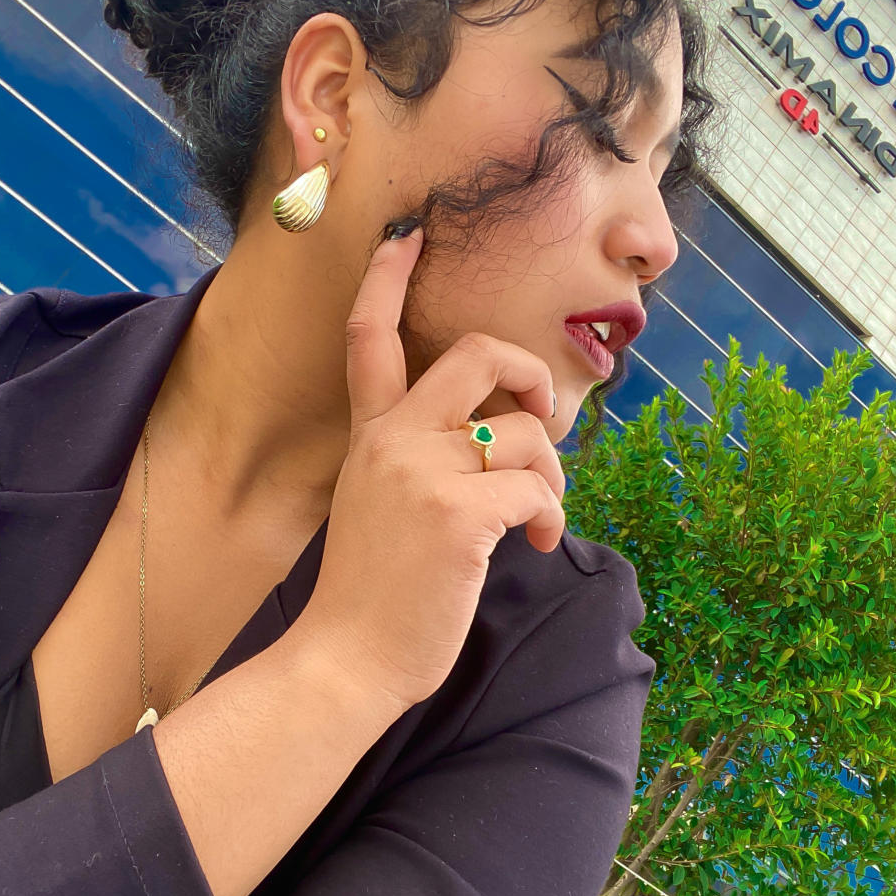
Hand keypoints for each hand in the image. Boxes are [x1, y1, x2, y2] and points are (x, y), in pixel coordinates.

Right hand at [300, 226, 566, 711]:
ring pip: (527, 434)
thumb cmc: (371, 594)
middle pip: (476, 354)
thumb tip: (499, 446)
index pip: (369, 337)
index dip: (388, 278)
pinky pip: (537, 488)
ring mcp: (425, 473)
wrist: (344, 660)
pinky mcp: (460, 514)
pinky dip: (550, 516)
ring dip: (551, 476)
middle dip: (527, 370)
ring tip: (538, 518)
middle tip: (543, 410)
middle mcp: (394, 440)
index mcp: (371, 436)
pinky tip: (536, 544)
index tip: (410, 235)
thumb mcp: (376, 506)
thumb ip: (420, 462)